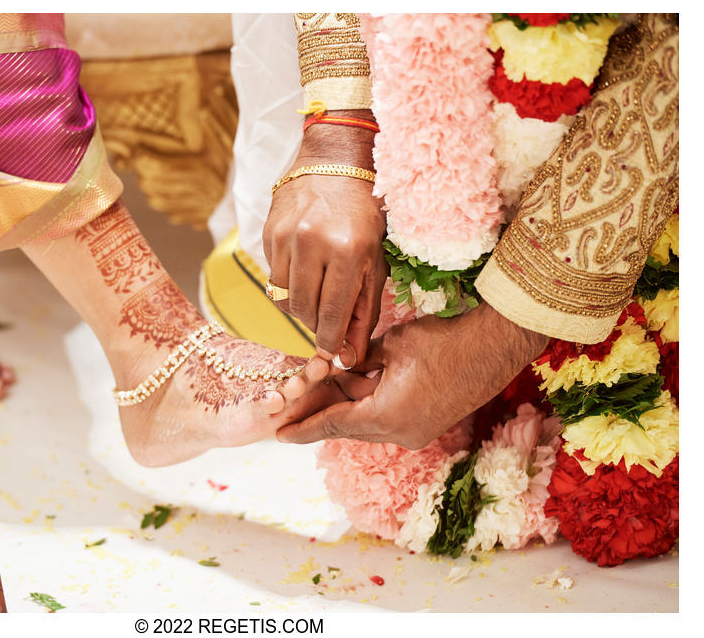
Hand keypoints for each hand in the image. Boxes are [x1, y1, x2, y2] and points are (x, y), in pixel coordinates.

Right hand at [263, 111, 385, 366]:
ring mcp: (286, 237)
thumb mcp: (375, 262)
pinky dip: (287, 283)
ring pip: (283, 297)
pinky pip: (272, 277)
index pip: (331, 315)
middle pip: (303, 311)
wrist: (335, 161)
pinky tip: (304, 269)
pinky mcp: (268, 232)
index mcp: (348, 251)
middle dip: (316, 323)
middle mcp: (313, 244)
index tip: (331, 355)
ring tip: (317, 293)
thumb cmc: (365, 213)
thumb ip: (363, 311)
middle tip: (328, 318)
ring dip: (300, 306)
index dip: (330, 342)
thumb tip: (350, 356)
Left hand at [275, 303, 548, 447]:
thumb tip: (335, 368)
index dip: (303, 425)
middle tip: (288, 412)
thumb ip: (357, 362)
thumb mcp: (390, 346)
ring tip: (314, 396)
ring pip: (364, 424)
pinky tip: (350, 391)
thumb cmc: (442, 340)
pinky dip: (364, 407)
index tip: (279, 433)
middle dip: (317, 415)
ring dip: (342, 409)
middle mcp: (399, 434)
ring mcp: (415, 433)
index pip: (333, 422)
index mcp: (386, 416)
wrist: (495, 346)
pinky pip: (383, 420)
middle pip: (346, 427)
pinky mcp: (426, 426)